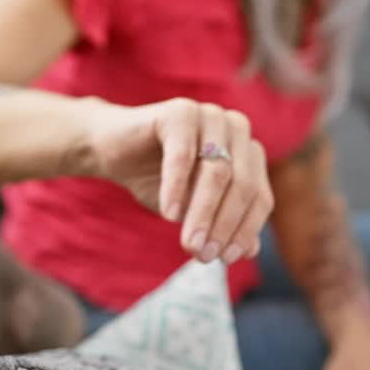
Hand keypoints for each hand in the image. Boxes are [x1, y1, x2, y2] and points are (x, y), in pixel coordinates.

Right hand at [85, 98, 273, 263]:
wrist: (111, 150)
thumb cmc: (156, 179)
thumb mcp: (191, 209)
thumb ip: (221, 224)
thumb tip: (251, 251)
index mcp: (248, 151)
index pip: (258, 196)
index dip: (245, 230)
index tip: (226, 258)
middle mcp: (236, 128)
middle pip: (241, 185)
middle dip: (223, 225)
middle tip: (203, 255)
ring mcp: (210, 115)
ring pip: (217, 172)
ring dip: (203, 213)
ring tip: (189, 244)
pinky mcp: (179, 111)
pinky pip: (183, 156)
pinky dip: (177, 188)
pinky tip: (169, 214)